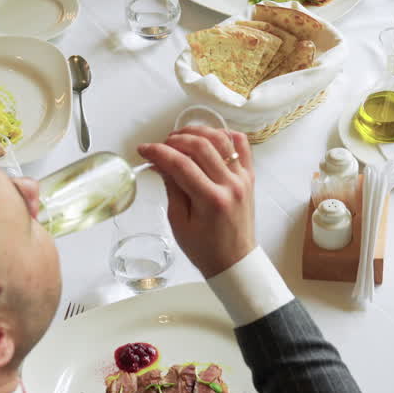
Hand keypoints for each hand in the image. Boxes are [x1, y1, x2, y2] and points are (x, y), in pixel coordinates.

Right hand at [137, 126, 255, 277]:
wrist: (235, 260)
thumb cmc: (204, 248)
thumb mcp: (179, 222)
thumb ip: (171, 188)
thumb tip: (160, 162)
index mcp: (211, 200)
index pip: (181, 164)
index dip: (158, 152)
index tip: (143, 149)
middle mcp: (230, 185)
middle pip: (201, 146)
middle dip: (175, 139)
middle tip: (161, 145)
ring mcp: (243, 178)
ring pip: (221, 139)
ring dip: (198, 132)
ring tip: (180, 137)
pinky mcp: (250, 176)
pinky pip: (241, 145)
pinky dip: (224, 135)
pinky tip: (208, 138)